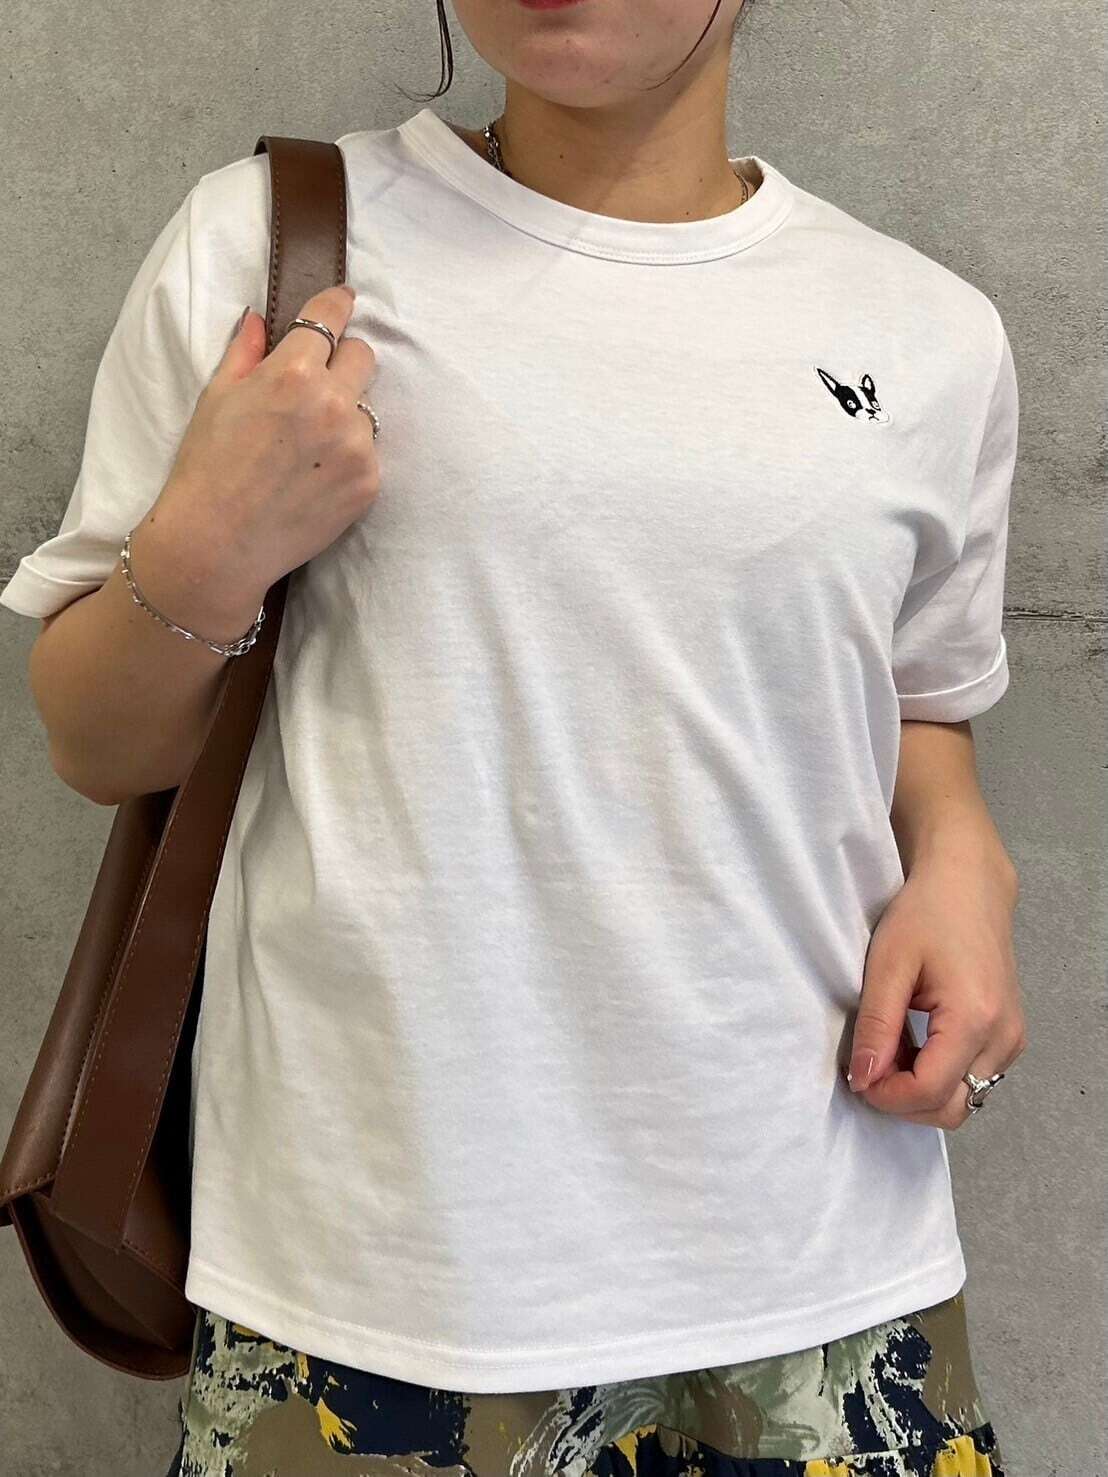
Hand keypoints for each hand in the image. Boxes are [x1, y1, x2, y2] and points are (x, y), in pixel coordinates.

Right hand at [151, 284, 380, 599]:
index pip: (331, 318)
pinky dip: (348, 456)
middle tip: (316, 385)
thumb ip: (247, 352)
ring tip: (306, 446)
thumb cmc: (208, 468)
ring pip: (366, 409)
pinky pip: (369, 452)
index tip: (343, 301)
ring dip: (345, 415)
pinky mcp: (369, 482)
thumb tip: (260, 319)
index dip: (337, 305)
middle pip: (364, 356)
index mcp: (294, 372)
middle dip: (343, 361)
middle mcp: (334, 403)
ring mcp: (357, 445)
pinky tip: (315, 476)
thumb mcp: (216, 398)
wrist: (219, 543)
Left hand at [845, 849, 1026, 1128]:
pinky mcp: (1010, 1037)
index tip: (856, 1076)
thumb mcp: (888, 965)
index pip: (930, 1092)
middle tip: (870, 1065)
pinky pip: (973, 1079)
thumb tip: (863, 1080)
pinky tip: (913, 1044)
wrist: (969, 886)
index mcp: (975, 1019)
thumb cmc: (925, 915)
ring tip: (890, 1049)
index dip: (887, 1096)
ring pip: (965, 1099)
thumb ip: (877, 1027)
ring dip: (921, 1090)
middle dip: (904, 1100)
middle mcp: (1003, 1039)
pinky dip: (939, 1076)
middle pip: (953, 1108)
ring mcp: (1013, 1040)